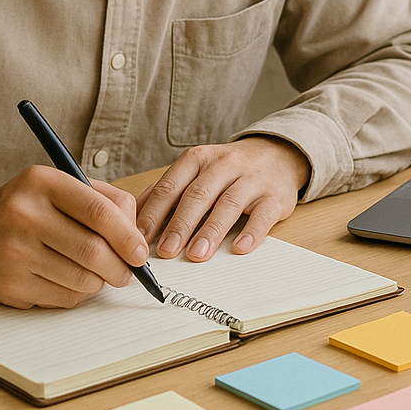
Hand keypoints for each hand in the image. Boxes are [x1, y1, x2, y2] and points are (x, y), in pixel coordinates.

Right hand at [0, 165, 150, 308]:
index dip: (128, 236)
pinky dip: (77, 294)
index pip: (98, 212)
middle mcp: (24, 215)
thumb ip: (102, 201)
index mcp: (41, 182)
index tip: (140, 252)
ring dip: (99, 281)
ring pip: (82, 280)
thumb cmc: (26, 209)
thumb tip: (137, 237)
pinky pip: (64, 298)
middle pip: (93, 251)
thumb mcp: (57, 187)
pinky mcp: (10, 285)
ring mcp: (14, 252)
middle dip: (120, 267)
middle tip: (127, 272)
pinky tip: (68, 279)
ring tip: (95, 273)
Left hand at [135, 136, 308, 261]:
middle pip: (197, 195)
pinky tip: (239, 248)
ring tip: (197, 254)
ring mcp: (252, 179)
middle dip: (180, 225)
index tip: (140, 236)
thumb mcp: (196, 171)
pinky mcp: (275, 196)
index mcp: (198, 158)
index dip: (154, 212)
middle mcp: (224, 165)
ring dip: (211, 230)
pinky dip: (251, 232)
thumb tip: (133, 219)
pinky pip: (263, 215)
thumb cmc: (227, 170)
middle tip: (165, 251)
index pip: (171, 186)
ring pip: (229, 204)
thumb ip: (168, 192)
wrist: (277, 154)